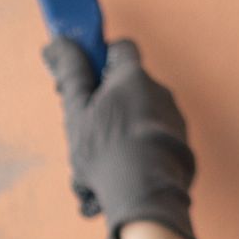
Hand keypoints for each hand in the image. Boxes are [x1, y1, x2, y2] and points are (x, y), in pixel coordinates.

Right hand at [41, 33, 196, 238]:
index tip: (84, 75)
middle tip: (84, 132)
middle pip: (126, 89)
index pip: (120, 48)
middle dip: (103, 109)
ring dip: (115, 139)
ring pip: (136, 121)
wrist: (147, 196)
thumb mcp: (77, 109)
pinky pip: (150, 145)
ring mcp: (173, 120)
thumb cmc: (107, 150)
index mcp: (133, 77)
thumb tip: (58, 43)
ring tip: (94, 174)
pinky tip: (114, 184)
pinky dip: (133, 158)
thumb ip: (70, 72)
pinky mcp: (180, 148)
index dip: (100, 57)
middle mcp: (159, 92)